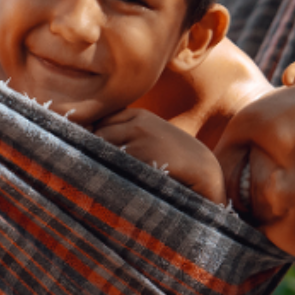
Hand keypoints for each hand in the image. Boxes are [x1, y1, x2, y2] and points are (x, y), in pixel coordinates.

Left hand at [94, 108, 225, 203]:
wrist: (203, 171)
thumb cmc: (175, 159)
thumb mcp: (153, 137)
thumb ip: (128, 134)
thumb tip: (90, 141)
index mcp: (139, 115)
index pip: (101, 120)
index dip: (95, 137)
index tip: (94, 151)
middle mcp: (137, 122)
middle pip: (97, 133)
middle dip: (94, 149)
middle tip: (99, 166)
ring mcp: (138, 137)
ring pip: (101, 147)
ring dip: (100, 161)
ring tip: (110, 175)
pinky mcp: (140, 154)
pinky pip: (111, 162)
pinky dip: (109, 172)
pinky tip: (121, 180)